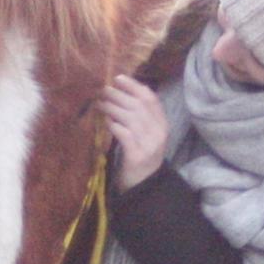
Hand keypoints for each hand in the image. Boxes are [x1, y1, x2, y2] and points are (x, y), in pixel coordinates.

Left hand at [98, 75, 168, 191]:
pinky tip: (105, 121)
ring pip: (130, 118)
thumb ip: (138, 116)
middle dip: (119, 95)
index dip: (134, 86)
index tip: (118, 78)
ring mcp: (149, 145)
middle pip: (138, 106)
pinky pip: (124, 134)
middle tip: (103, 90)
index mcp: (162, 125)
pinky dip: (113, 125)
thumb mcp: (145, 134)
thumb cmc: (140, 156)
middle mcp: (159, 133)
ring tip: (100, 103)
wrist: (144, 185)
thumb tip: (119, 93)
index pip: (150, 99)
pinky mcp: (137, 156)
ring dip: (112, 108)